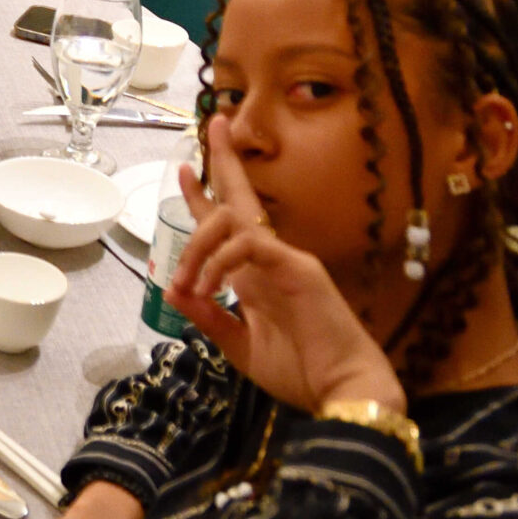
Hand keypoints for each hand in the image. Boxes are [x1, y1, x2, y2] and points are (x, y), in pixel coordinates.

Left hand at [169, 118, 404, 414]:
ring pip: (233, 219)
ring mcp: (287, 259)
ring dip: (197, 242)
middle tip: (211, 124)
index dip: (203, 196)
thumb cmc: (301, 373)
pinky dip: (219, 261)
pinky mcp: (299, 268)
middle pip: (241, 197)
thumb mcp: (239, 346)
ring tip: (186, 280)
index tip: (184, 169)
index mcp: (257, 275)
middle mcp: (271, 258)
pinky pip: (249, 244)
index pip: (227, 223)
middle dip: (223, 159)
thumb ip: (209, 317)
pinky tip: (207, 286)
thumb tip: (174, 290)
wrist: (343, 394)